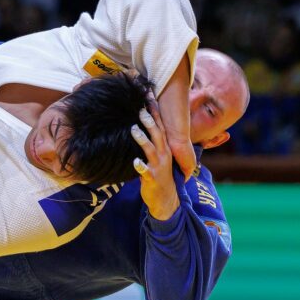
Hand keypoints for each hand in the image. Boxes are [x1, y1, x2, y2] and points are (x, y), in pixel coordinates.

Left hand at [132, 103, 179, 219]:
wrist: (166, 200)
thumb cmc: (160, 175)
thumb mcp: (158, 157)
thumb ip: (152, 143)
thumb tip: (142, 126)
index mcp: (164, 148)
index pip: (161, 127)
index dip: (155, 113)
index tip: (149, 100)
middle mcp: (164, 155)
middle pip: (157, 135)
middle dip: (150, 122)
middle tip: (141, 110)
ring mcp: (159, 167)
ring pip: (151, 150)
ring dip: (143, 139)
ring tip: (134, 130)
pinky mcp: (152, 178)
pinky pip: (146, 172)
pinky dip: (141, 166)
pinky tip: (135, 162)